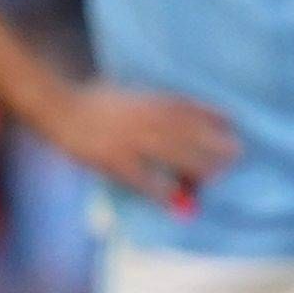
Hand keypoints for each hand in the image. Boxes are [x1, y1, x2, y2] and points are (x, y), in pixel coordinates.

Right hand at [44, 85, 236, 209]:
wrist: (58, 107)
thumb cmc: (96, 100)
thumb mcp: (131, 93)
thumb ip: (158, 103)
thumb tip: (189, 116)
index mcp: (151, 100)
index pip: (193, 108)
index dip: (216, 119)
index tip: (233, 126)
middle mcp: (147, 119)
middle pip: (193, 135)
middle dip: (217, 147)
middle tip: (235, 156)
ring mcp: (131, 140)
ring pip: (176, 157)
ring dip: (198, 170)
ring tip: (212, 178)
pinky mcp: (115, 162)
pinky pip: (147, 181)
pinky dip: (164, 192)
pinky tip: (175, 199)